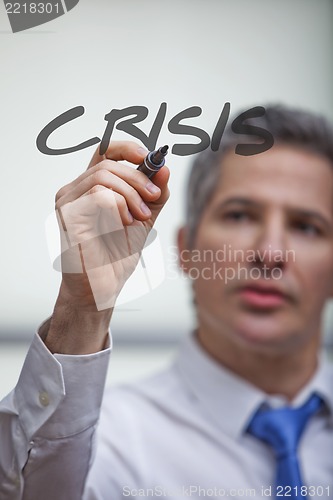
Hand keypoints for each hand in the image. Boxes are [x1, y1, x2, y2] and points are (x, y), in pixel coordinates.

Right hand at [44, 141, 169, 353]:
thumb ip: (154, 195)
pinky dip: (118, 207)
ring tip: (139, 217)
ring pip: (104, 177)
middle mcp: (75, 191)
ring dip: (130, 195)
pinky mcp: (68, 215)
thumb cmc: (116, 254)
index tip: (148, 156)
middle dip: (138, 179)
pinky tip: (121, 225)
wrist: (102, 287)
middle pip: (108, 164)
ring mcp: (68, 202)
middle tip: (153, 198)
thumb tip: (164, 168)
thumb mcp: (143, 219)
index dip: (126, 148)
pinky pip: (99, 195)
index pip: (104, 152)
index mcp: (92, 188)